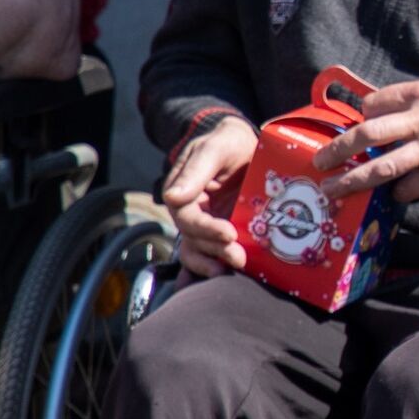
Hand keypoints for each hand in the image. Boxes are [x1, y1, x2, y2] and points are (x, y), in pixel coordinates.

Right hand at [160, 115, 258, 277]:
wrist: (245, 144)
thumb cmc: (228, 142)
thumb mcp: (214, 148)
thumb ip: (196, 170)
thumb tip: (172, 197)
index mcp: (183, 191)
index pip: (187, 216)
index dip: (205, 228)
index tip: (228, 234)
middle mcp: (190, 210)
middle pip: (194, 237)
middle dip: (214, 249)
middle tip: (238, 257)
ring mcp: (206, 221)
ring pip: (199, 248)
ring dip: (213, 261)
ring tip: (235, 266)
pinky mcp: (222, 229)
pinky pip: (212, 252)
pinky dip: (213, 266)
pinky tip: (224, 276)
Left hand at [313, 79, 418, 203]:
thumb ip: (410, 101)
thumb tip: (372, 114)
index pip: (373, 104)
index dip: (361, 118)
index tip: (358, 131)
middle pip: (366, 134)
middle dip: (337, 150)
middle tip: (319, 162)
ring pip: (380, 168)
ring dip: (351, 180)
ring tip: (332, 189)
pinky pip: (406, 188)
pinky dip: (396, 193)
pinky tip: (396, 193)